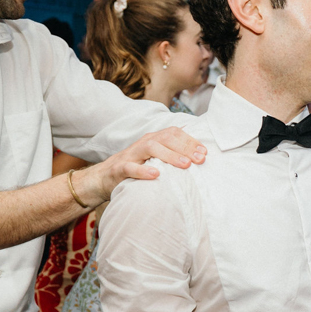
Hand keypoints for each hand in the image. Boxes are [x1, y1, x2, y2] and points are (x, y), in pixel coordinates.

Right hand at [74, 126, 206, 205]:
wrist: (105, 177)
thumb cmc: (138, 168)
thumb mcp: (156, 160)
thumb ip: (173, 156)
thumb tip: (199, 157)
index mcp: (155, 140)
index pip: (175, 134)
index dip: (191, 141)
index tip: (205, 152)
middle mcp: (144, 144)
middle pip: (166, 138)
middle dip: (185, 147)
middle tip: (200, 160)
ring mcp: (131, 155)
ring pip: (151, 148)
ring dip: (170, 155)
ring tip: (185, 165)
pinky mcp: (119, 169)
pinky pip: (131, 167)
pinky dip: (143, 170)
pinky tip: (156, 174)